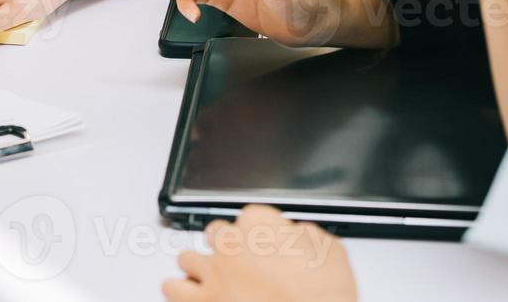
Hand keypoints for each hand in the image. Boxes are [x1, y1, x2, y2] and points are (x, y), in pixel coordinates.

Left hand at [164, 204, 356, 301]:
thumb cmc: (324, 300)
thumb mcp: (334, 256)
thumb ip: (309, 236)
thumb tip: (298, 234)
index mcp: (261, 225)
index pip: (250, 215)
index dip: (259, 233)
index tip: (265, 244)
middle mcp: (232, 243)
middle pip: (215, 233)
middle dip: (224, 247)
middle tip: (238, 264)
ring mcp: (214, 272)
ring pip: (187, 259)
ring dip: (197, 268)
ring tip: (207, 279)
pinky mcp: (201, 300)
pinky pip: (173, 289)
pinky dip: (180, 291)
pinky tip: (188, 295)